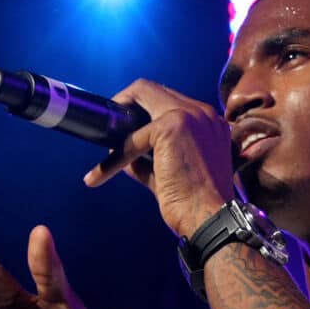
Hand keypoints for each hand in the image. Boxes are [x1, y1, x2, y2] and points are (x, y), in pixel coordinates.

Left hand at [82, 79, 233, 237]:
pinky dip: (116, 156)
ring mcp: (190, 116)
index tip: (124, 128)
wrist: (210, 219)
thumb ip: (147, 157)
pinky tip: (100, 175)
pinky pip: (133, 137)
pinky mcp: (172, 127)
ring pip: (141, 96)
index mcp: (209, 123)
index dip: (142, 110)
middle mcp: (204, 113)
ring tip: (102, 139)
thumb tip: (118, 152)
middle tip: (107, 127)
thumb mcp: (170, 173)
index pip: (169, 100)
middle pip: (153, 89)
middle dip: (125, 103)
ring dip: (119, 119)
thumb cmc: (194, 204)